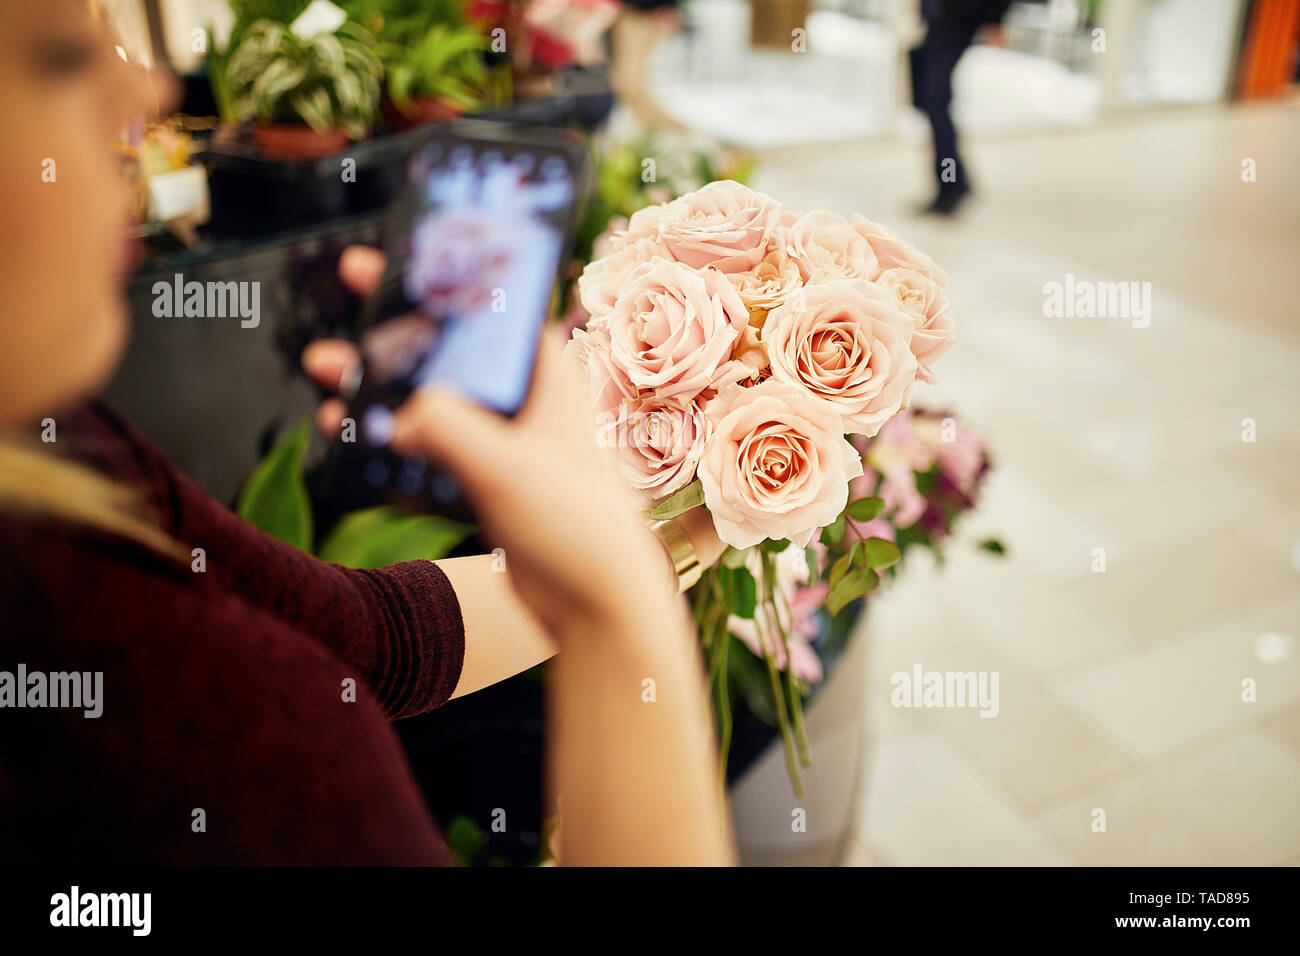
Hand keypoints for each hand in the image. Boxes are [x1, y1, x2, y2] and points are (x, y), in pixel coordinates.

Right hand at [302, 246, 679, 633]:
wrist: (594, 605)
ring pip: (431, 395)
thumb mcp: (506, 467)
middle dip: (393, 330)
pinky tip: (349, 432)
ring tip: (325, 375)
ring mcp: (504, 438)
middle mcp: (525, 399)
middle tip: (344, 304)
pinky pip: (428, 442)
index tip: (396, 260)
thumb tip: (400, 412)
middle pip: (450, 347)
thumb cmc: (575, 527)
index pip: (492, 308)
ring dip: (379, 384)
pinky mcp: (486, 478)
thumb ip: (448, 428)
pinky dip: (390, 434)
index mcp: (546, 376)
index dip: (445, 278)